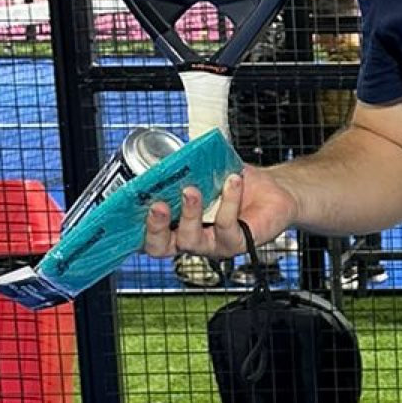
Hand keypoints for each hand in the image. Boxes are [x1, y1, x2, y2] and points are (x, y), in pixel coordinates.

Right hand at [142, 163, 298, 262]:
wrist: (274, 190)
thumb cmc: (237, 183)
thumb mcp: (207, 170)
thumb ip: (186, 166)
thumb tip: (166, 155)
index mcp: (176, 224)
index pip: (146, 232)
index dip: (134, 225)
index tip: (127, 206)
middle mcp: (191, 238)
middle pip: (160, 247)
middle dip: (154, 228)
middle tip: (157, 206)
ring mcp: (213, 244)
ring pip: (191, 240)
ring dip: (189, 213)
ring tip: (192, 190)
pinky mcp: (237, 243)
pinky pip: (226, 227)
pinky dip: (228, 201)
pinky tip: (233, 181)